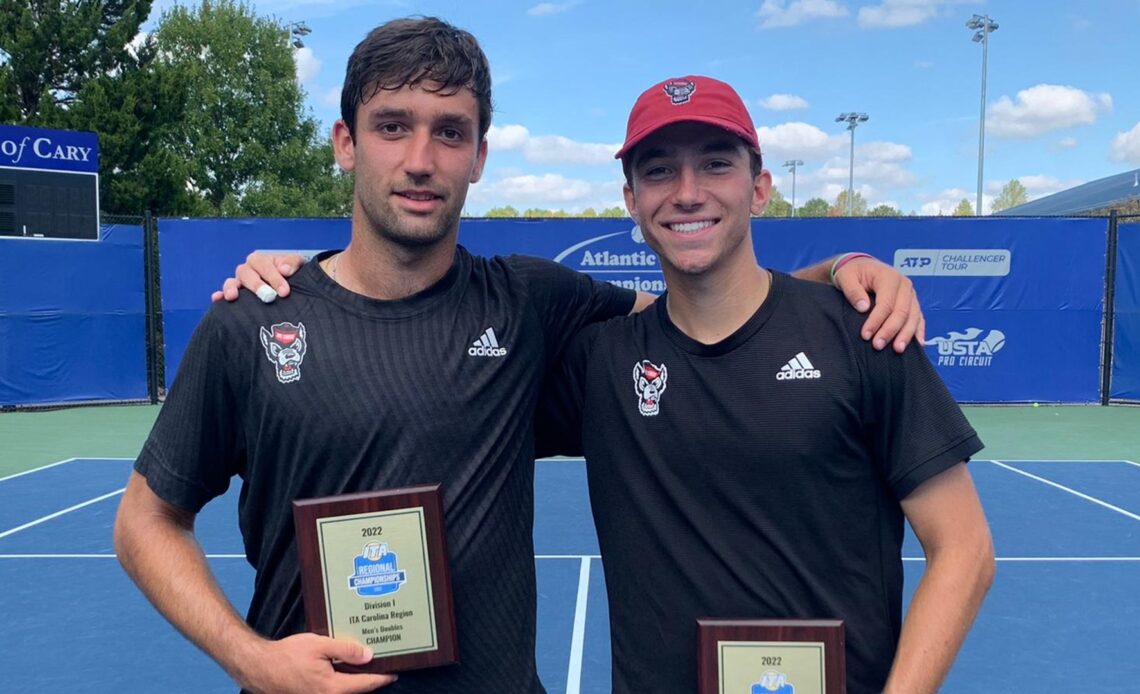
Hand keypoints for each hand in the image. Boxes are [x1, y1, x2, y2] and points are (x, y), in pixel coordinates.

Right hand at [210, 253, 306, 302]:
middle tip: (268, 297)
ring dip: (231, 288)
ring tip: (232, 297)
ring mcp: (238, 283)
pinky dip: (219, 296)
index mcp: (260, 260)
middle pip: (246, 273)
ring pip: (231, 282)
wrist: (286, 286)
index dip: (274, 278)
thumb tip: (285, 270)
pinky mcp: (234, 296)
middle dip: (257, 285)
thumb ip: (292, 263)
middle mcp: (247, 270)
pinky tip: (217, 299)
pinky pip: (223, 294)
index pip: (264, 265)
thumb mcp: (295, 265)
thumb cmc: (290, 274)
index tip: (284, 291)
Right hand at [238, 633, 396, 693]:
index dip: (382, 678)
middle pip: (357, 691)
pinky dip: (342, 681)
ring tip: (366, 666)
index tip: (395, 673)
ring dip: (356, 681)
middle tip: (384, 666)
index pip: (365, 684)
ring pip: (344, 691)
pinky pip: (333, 690)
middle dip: (370, 679)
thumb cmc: (287, 655)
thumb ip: (345, 650)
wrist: (259, 667)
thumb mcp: (319, 645)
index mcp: (332, 688)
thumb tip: (368, 655)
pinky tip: (344, 669)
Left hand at [834, 256, 924, 352]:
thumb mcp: (845, 277)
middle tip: (877, 345)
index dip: (876, 321)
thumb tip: (863, 307)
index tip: (865, 335)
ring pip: (913, 316)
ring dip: (906, 334)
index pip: (886, 303)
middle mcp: (904, 285)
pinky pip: (919, 318)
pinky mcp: (912, 303)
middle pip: (902, 311)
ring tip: (897, 349)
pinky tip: (917, 344)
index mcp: (889, 276)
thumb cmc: (852, 272)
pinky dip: (918, 331)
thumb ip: (852, 290)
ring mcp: (910, 294)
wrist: (860, 267)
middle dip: (890, 331)